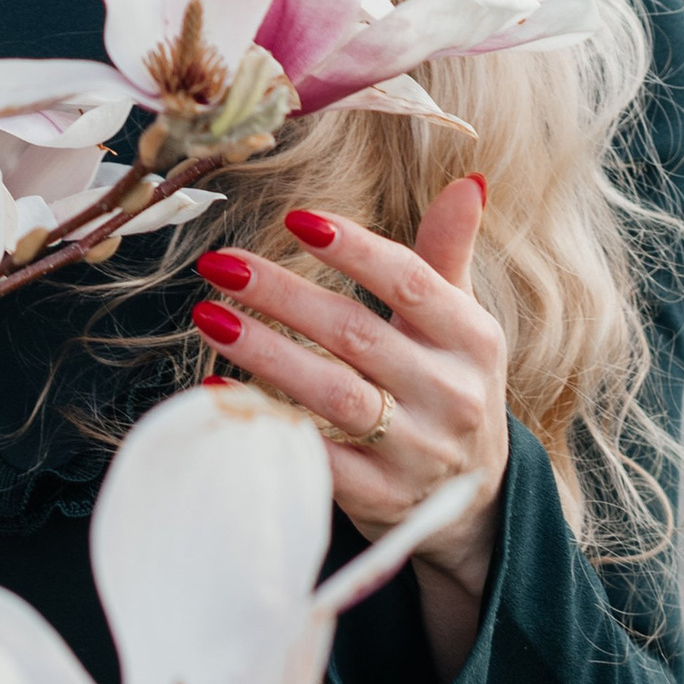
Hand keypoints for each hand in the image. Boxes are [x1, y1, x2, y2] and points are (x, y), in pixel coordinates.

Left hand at [189, 174, 508, 675]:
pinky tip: (218, 389)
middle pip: (357, 335)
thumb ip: (448, 254)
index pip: (411, 283)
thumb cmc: (449, 385)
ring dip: (264, 354)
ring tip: (207, 317)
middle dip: (283, 296)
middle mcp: (452, 396)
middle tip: (221, 264)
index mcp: (474, 341)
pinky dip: (269, 422)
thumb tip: (466, 181)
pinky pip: (318, 459)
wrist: (477, 502)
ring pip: (333, 396)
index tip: (296, 220)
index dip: (354, 250)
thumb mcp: (461, 323)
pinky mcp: (382, 498)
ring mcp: (418, 452)